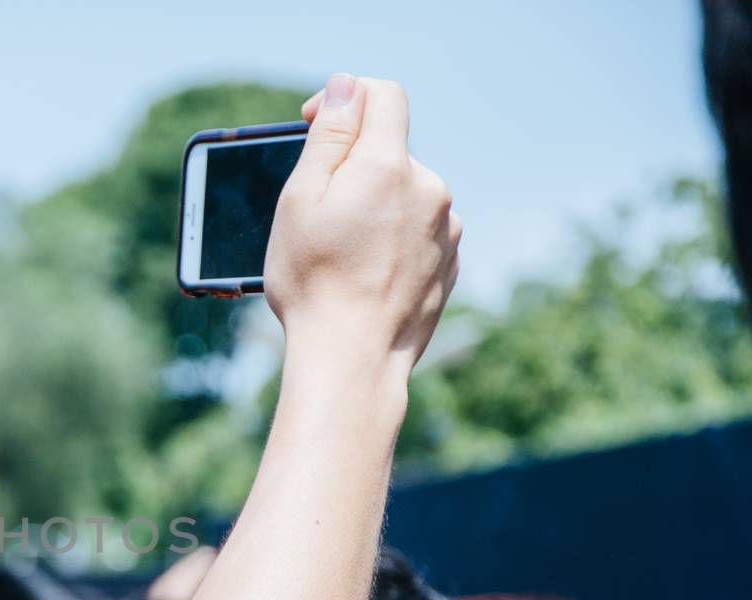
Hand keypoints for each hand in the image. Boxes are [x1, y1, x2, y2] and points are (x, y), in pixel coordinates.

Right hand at [265, 74, 460, 384]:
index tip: (313, 124)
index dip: (344, 99)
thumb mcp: (301, 200)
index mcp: (388, 165)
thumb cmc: (314, 283)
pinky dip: (392, 237)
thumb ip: (329, 136)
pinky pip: (418, 229)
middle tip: (316, 213)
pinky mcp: (450, 261)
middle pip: (389, 150)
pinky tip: (365, 271)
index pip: (381, 96)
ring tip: (341, 252)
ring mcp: (446, 227)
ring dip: (374, 205)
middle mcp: (429, 188)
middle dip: (353, 166)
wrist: (352, 359)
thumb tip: (346, 88)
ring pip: (404, 192)